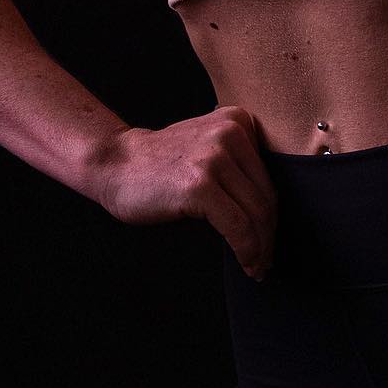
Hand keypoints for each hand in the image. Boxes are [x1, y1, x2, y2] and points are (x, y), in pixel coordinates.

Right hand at [89, 106, 277, 279]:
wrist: (114, 163)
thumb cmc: (160, 166)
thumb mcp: (207, 146)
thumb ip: (238, 162)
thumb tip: (272, 214)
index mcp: (237, 120)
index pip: (268, 176)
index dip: (272, 213)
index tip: (270, 238)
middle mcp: (230, 132)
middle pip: (266, 195)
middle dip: (270, 234)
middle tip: (267, 260)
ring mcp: (214, 157)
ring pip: (256, 213)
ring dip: (261, 247)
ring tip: (258, 266)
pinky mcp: (200, 184)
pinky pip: (237, 226)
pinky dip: (246, 250)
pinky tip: (246, 263)